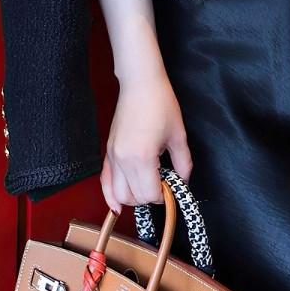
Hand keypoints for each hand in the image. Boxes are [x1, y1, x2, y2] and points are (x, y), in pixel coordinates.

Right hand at [101, 69, 192, 215]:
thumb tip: (183, 183)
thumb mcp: (179, 136)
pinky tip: (117, 206)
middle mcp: (123, 160)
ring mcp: (112, 156)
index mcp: (143, 157)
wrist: (140, 84)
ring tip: (147, 186)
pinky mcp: (107, 152)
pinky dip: (110, 196)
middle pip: (134, 198)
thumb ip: (184, 164)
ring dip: (134, 197)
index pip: (150, 194)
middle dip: (150, 197)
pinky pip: (104, 181)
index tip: (172, 186)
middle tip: (162, 185)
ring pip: (118, 194)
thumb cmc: (161, 105)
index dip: (164, 195)